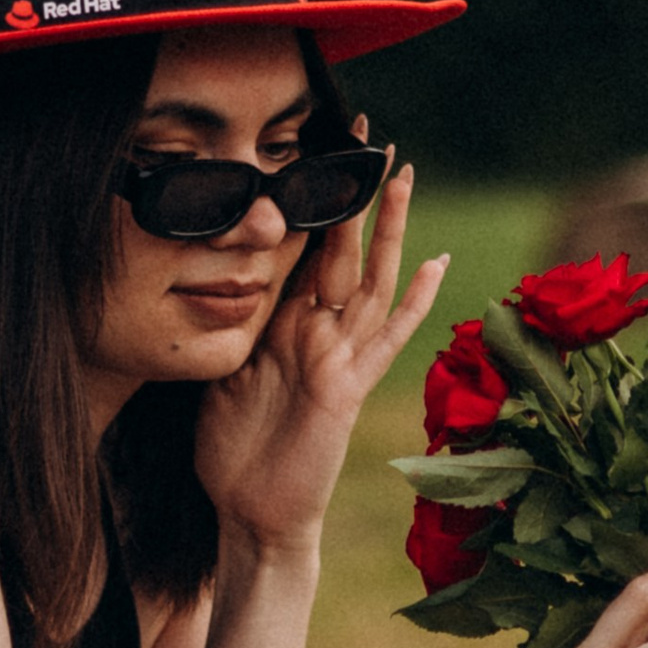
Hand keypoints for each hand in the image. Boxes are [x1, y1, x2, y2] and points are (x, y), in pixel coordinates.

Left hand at [194, 162, 446, 558]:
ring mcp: (339, 357)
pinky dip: (411, 301)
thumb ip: (229, 329)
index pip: (301, 248)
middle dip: (351, 193)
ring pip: (368, 278)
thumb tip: (211, 283)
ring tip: (401, 175)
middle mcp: (317, 332)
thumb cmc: (234, 451)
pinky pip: (384, 337)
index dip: (308, 201)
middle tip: (366, 135)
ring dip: (386, 228)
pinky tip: (436, 264)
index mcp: (283, 324)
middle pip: (341, 248)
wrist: (252, 513)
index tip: (314, 147)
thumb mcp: (219, 374)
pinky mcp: (347, 388)